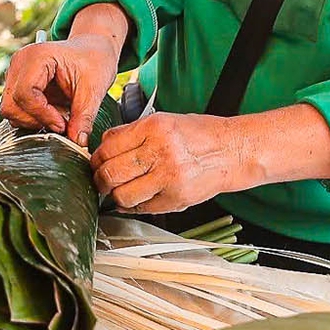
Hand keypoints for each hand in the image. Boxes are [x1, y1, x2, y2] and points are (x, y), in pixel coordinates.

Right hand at [1, 35, 120, 144]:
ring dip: (33, 120)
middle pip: (11, 105)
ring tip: (58, 117)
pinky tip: (52, 113)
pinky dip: (32, 118)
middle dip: (35, 120)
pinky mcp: (17, 85)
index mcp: (37, 56)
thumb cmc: (93, 59)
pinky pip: (16, 109)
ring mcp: (16, 74)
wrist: (92, 50)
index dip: (42, 115)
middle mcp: (20, 63)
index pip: (25, 93)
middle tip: (61, 124)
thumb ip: (84, 117)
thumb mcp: (94, 89)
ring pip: (10, 110)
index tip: (63, 125)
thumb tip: (78, 142)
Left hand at [91, 113, 246, 215]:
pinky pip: (141, 208)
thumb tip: (104, 145)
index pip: (108, 147)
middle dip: (99, 179)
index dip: (96, 158)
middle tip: (100, 179)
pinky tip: (136, 198)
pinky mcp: (176, 199)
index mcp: (155, 127)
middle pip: (111, 172)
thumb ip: (133, 132)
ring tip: (118, 191)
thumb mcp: (165, 120)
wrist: (234, 151)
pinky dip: (132, 206)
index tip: (96, 162)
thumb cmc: (201, 135)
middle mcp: (161, 151)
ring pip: (122, 195)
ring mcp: (169, 177)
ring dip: (115, 196)